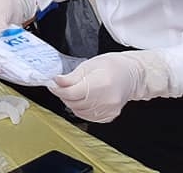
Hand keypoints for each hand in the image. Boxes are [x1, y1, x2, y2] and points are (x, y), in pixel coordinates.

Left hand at [51, 50, 178, 122]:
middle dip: (63, 95)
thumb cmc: (111, 66)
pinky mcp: (110, 116)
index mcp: (100, 83)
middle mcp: (106, 99)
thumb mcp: (88, 65)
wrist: (130, 74)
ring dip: (71, 103)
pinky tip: (81, 100)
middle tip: (60, 87)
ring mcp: (109, 109)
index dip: (58, 90)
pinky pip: (89, 117)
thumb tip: (56, 82)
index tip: (52, 85)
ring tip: (71, 92)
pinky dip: (81, 110)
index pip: (72, 93)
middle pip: (75, 103)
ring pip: (80, 112)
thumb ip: (71, 77)